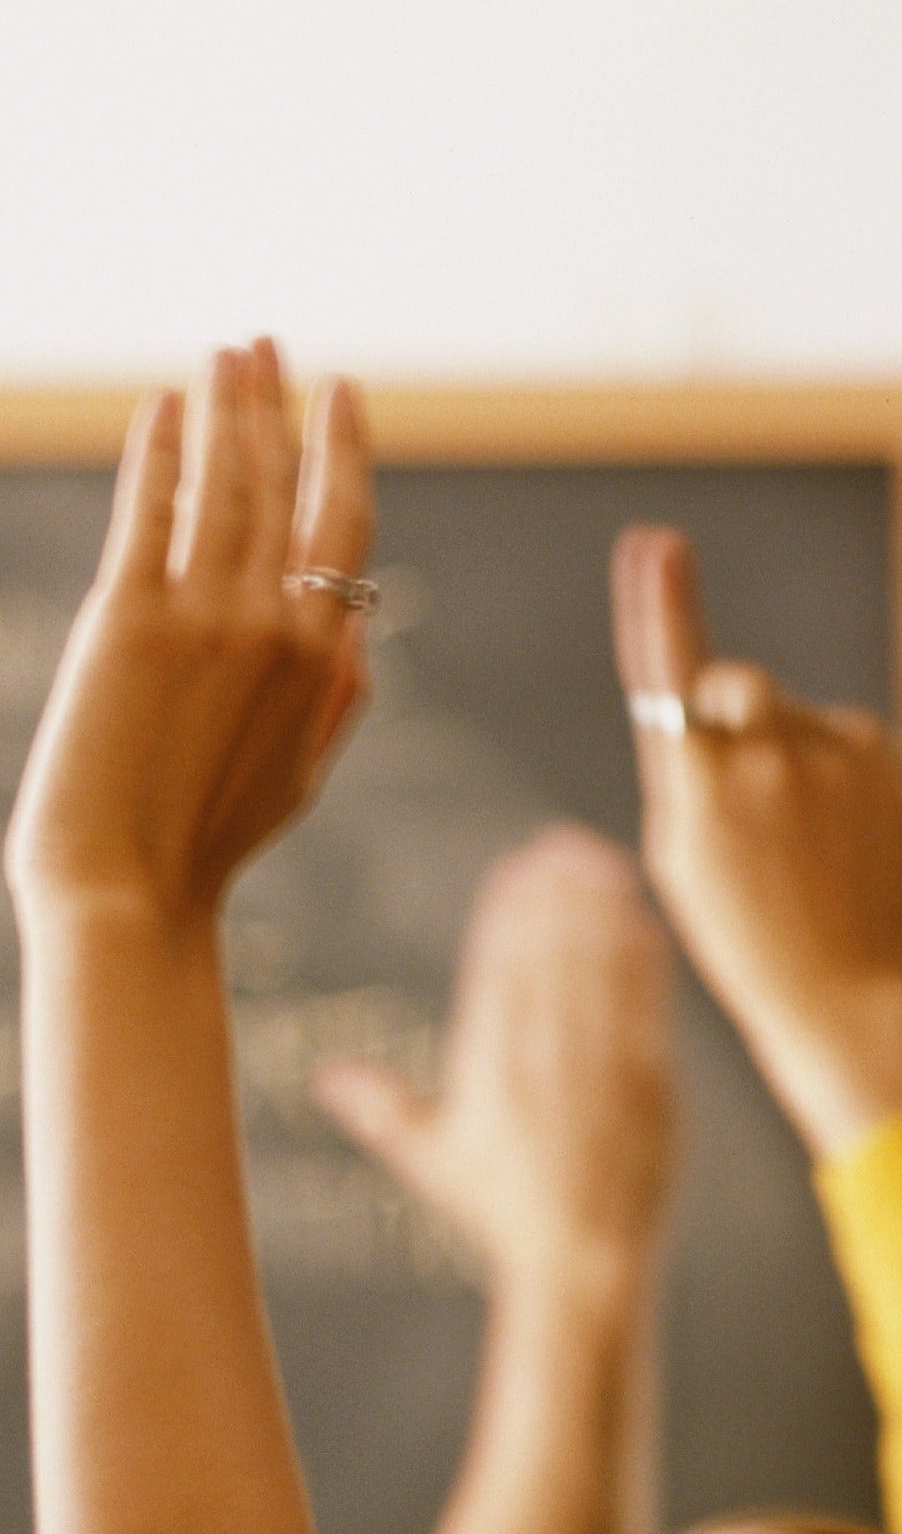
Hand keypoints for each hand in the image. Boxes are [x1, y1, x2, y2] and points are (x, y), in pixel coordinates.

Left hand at [6, 346, 375, 930]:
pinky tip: (160, 407)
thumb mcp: (299, 770)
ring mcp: (207, 618)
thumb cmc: (204, 844)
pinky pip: (149, 513)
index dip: (341, 450)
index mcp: (328, 659)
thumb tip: (355, 634)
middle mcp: (279, 625)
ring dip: (227, 408)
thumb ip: (336, 695)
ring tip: (224, 352)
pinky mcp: (129, 620)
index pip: (346, 526)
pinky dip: (158, 453)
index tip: (339, 392)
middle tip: (266, 343)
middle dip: (277, 405)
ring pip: (227, 485)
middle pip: (286, 487)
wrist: (125, 891)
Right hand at [314, 828, 677, 1291]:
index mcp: (487, 1073)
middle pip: (547, 962)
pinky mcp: (648, 1089)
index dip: (507, 917)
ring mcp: (598, 1075)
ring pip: (598, 977)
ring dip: (600, 914)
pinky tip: (644, 925)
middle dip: (554, 897)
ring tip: (602, 863)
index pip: (496, 975)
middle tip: (560, 842)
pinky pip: (643, 1012)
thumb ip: (381, 1108)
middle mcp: (540, 1066)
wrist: (581, 1261)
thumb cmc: (501, 1212)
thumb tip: (322, 1076)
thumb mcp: (431, 1159)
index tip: (514, 867)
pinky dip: (643, 965)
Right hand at [612, 525, 901, 1161]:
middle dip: (731, 717)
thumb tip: (716, 705)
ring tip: (804, 844)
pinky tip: (841, 842)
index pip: (671, 668)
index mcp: (703, 781)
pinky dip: (836, 777)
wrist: (854, 989)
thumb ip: (688, 768)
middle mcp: (772, 753)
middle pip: (736, 689)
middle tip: (741, 803)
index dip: (660, 601)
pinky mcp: (889, 760)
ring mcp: (840, 753)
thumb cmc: (751, 935)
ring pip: (795, 720)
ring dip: (790, 758)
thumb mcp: (683, 853)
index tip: (655, 544)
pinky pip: (844, 743)